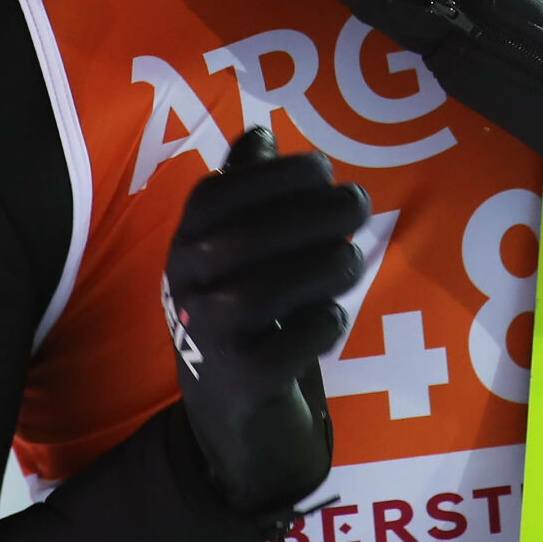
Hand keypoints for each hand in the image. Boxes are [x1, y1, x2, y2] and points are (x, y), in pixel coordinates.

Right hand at [161, 126, 369, 513]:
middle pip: (247, 240)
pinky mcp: (238, 383)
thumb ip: (244, 191)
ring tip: (350, 259)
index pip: (218, 195)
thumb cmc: (242, 311)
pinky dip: (321, 325)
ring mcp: (205, 338)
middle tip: (359, 205)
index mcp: (183, 244)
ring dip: (324, 266)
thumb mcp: (231, 250)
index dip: (275, 176)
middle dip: (313, 214)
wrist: (228, 410)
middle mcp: (184, 288)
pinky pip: (288, 347)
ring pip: (268, 292)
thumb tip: (259, 131)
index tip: (323, 170)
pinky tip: (330, 316)